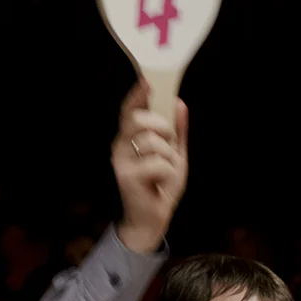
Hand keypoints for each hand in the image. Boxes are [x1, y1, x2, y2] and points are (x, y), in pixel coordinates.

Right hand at [111, 83, 187, 252]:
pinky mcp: (126, 175)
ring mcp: (122, 160)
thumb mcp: (175, 155)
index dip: (137, 94)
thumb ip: (178, 131)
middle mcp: (121, 145)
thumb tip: (179, 104)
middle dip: (162, 126)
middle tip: (170, 143)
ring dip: (169, 156)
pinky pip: (158, 162)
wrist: (152, 219)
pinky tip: (160, 183)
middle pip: (140, 119)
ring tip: (165, 170)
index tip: (148, 81)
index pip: (130, 109)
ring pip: (153, 141)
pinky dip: (168, 172)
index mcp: (130, 137)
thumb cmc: (161, 185)